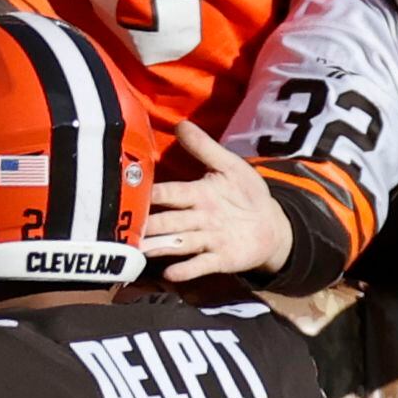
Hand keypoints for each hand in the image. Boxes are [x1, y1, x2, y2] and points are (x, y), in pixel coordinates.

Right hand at [141, 120, 293, 282]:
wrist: (272, 225)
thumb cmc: (246, 194)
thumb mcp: (230, 167)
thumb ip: (205, 148)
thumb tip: (181, 124)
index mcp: (196, 194)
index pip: (169, 194)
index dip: (152, 193)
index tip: (130, 191)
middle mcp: (197, 218)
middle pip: (167, 221)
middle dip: (148, 224)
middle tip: (126, 227)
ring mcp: (207, 240)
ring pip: (178, 243)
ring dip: (159, 247)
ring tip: (141, 250)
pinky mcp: (220, 259)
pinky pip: (201, 264)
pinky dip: (186, 269)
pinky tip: (171, 273)